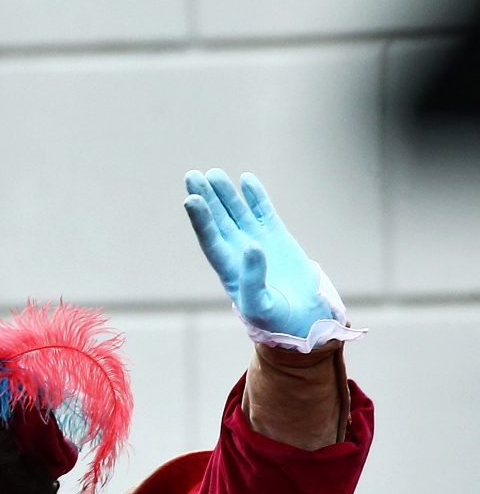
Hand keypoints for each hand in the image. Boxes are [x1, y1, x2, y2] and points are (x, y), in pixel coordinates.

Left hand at [182, 169, 347, 345]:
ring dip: (225, 193)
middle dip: (205, 198)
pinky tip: (246, 179)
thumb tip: (252, 245)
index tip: (190, 199)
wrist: (302, 320)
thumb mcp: (260, 305)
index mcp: (228, 269)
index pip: (210, 239)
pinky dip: (255, 196)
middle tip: (192, 176)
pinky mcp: (276, 237)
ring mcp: (256, 241)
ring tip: (213, 173)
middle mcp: (237, 252)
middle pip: (217, 220)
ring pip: (236, 212)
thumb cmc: (276, 320)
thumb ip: (253, 278)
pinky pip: (263, 212)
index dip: (200, 219)